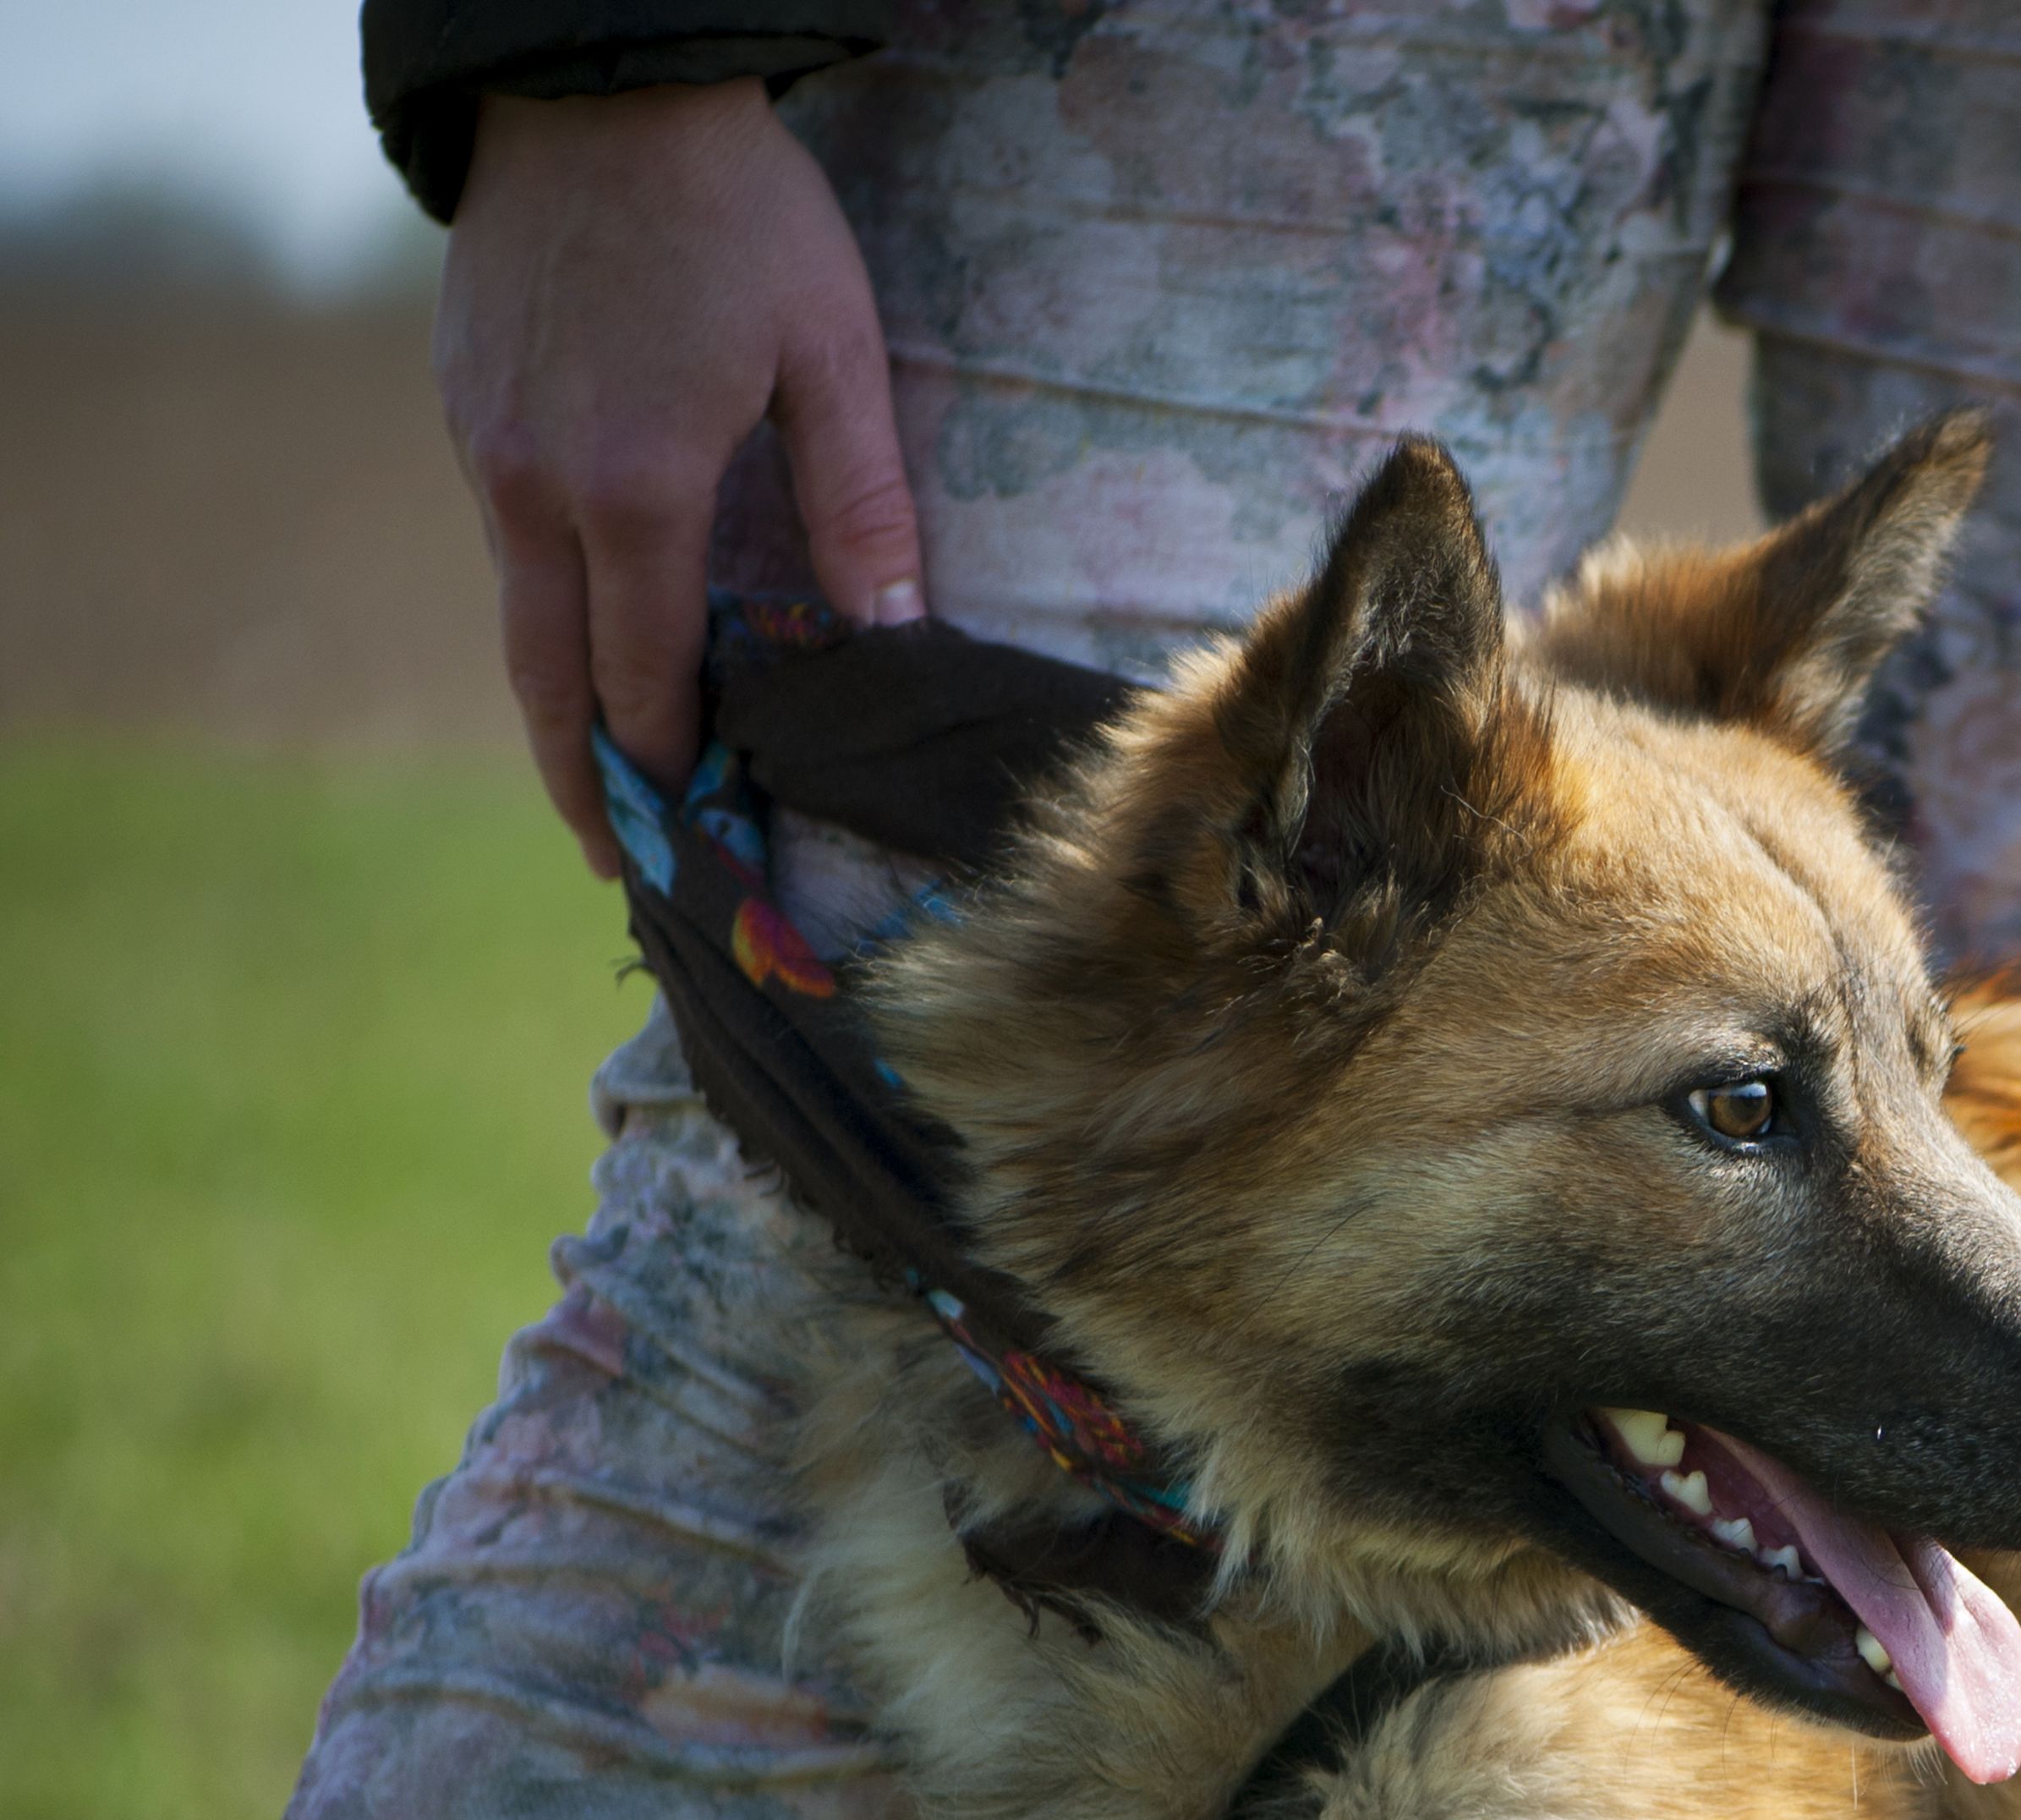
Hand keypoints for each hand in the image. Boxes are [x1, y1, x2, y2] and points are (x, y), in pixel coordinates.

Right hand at [434, 79, 924, 877]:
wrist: (597, 85)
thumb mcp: (834, 350)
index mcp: (632, 489)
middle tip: (618, 870)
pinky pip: (506, 540)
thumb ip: (864, 503)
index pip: (644, 679)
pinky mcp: (465, 404)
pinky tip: (594, 641)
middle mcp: (535, 486)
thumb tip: (893, 635)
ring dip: (559, 706)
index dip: (670, 774)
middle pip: (548, 681)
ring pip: (518, 616)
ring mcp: (485, 445)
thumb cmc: (737, 212)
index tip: (699, 847)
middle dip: (586, 786)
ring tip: (607, 781)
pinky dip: (546, 613)